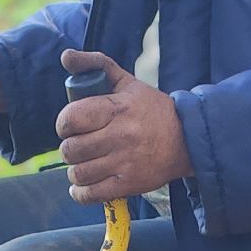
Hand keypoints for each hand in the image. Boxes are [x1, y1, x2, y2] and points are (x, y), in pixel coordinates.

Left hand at [54, 49, 192, 203]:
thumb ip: (95, 65)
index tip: (69, 125)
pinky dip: (80, 192)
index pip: (72, 118)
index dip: (64, 123)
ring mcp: (125, 163)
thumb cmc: (150, 109)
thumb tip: (66, 56)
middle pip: (71, 149)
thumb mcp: (126, 82)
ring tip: (83, 162)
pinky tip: (84, 183)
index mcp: (118, 109)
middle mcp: (121, 136)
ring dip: (75, 169)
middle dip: (69, 147)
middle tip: (78, 144)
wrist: (186, 140)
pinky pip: (90, 194)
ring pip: (78, 173)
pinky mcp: (129, 185)